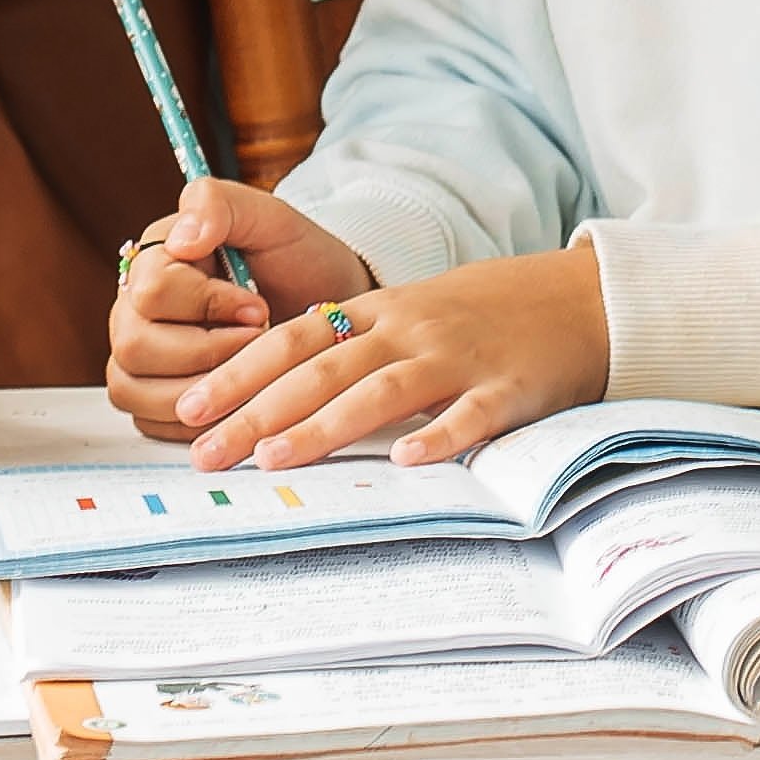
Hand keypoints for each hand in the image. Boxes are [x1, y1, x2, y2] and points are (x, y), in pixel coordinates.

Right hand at [106, 178, 366, 441]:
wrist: (324, 309)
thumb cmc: (295, 261)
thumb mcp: (271, 218)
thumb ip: (220, 205)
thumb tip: (180, 239)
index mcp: (155, 258)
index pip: (153, 291)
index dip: (209, 304)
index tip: (258, 306)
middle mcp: (133, 308)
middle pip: (134, 345)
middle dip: (206, 352)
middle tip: (256, 344)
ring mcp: (137, 355)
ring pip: (131, 388)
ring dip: (200, 390)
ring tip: (248, 376)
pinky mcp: (150, 397)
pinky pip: (146, 421)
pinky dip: (192, 421)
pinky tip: (234, 402)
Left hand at [168, 247, 609, 471]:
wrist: (574, 298)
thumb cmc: (479, 317)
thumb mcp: (408, 317)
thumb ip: (350, 348)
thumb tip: (272, 397)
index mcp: (379, 312)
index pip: (292, 339)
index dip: (237, 373)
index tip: (185, 410)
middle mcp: (409, 329)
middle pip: (322, 368)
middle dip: (256, 410)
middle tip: (204, 454)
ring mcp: (458, 357)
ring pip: (380, 389)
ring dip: (323, 426)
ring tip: (273, 459)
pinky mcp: (508, 388)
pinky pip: (470, 415)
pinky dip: (438, 436)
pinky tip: (405, 461)